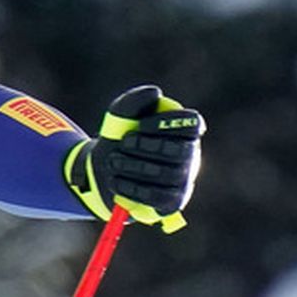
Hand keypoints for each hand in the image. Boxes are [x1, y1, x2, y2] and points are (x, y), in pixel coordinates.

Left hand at [64, 86, 204, 231]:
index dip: (167, 124)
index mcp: (185, 131)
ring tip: (113, 162)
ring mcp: (183, 180)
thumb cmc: (120, 138)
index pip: (192, 124)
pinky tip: (117, 182)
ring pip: (167, 175)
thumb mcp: (121, 114)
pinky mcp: (171, 202)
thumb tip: (155, 93)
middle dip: (146, 147)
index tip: (140, 125)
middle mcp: (190, 155)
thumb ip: (136, 100)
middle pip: (179, 151)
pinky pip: (159, 198)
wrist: (103, 170)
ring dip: (134, 168)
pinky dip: (134, 189)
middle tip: (123, 144)